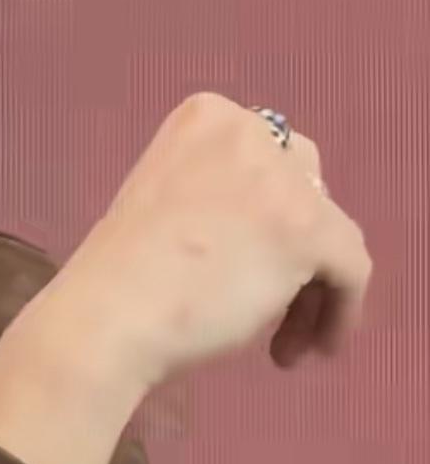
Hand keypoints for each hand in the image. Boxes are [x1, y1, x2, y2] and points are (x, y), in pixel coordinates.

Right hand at [53, 92, 371, 387]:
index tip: (245, 261)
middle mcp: (251, 130)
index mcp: (207, 115)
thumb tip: (274, 233)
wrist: (112, 308)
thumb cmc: (123, 267)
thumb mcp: (170, 196)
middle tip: (270, 298)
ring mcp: (283, 178)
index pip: (267, 157)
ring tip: (282, 339)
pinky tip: (304, 348)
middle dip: (295, 243)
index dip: (266, 214)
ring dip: (312, 287)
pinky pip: (351, 270)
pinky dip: (339, 313)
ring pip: (331, 233)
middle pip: (305, 186)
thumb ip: (221, 194)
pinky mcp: (309, 229)